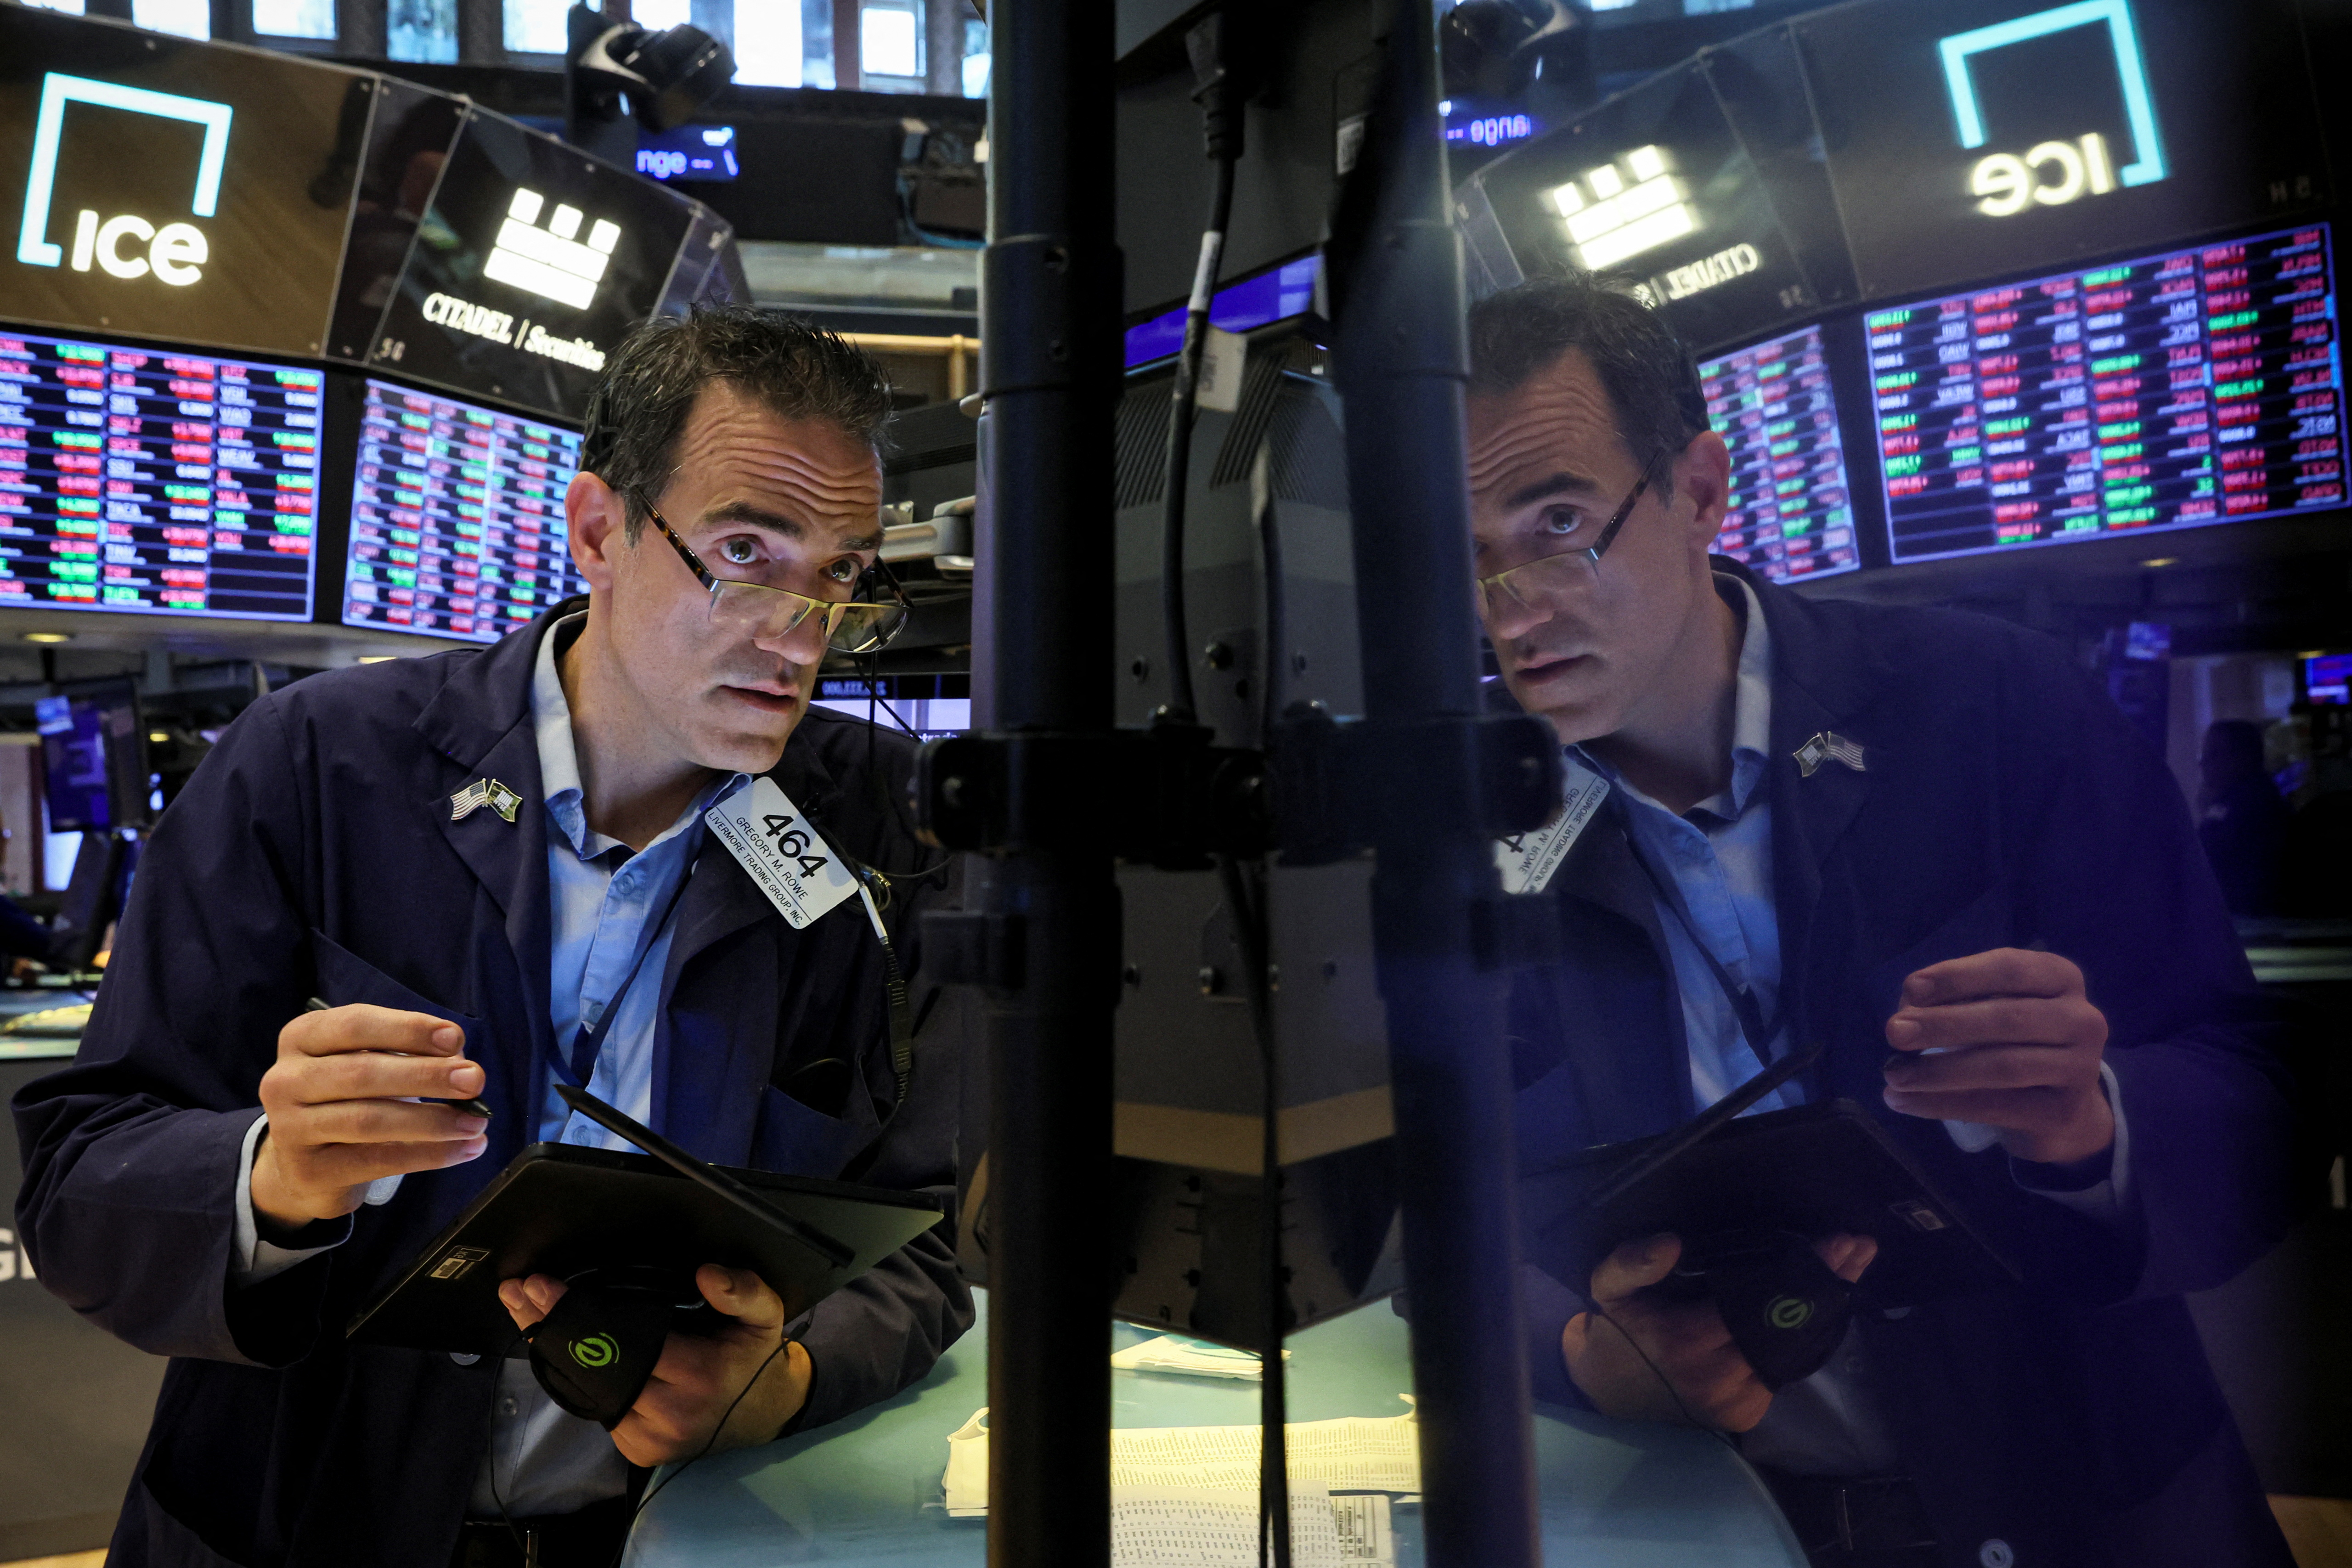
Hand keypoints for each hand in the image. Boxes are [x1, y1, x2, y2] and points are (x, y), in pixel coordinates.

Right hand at [249, 1004, 489, 1228]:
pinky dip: (427, 1155)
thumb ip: (405, 1055)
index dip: (408, 1029)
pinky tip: (463, 1149)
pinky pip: (377, 1160)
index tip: (454, 1038)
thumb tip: (460, 1062)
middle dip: (427, 1075)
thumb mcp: (366, 1064)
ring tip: (476, 1122)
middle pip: (363, 1072)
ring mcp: (290, 1128)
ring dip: (433, 1120)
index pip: (356, 1024)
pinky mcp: (309, 1172)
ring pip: (370, 1120)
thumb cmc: (346, 1099)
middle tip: (474, 1080)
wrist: (301, 1165)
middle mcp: (286, 1079)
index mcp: (302, 1038)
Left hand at [500, 1265, 812, 1465]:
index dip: (578, 1313)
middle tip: (518, 1292)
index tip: (541, 1284)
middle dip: (551, 1325)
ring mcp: (650, 1439)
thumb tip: (705, 1273)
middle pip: (593, 1367)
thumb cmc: (755, 1356)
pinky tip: (557, 1346)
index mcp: (698, 1375)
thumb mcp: (765, 1315)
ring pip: (588, 1391)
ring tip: (525, 1312)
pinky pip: (598, 1408)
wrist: (765, 1415)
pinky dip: (577, 1378)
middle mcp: (669, 1414)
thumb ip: (744, 1290)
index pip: (624, 1341)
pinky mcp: (639, 1451)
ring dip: (554, 1351)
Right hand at [1561, 1231, 1876, 1430]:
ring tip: (1848, 1268)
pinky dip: (1800, 1337)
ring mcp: (1736, 1402)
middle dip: (1827, 1284)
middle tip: (1859, 1248)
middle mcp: (1719, 1377)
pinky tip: (1818, 1305)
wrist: (1606, 1390)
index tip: (1840, 1243)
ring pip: (1792, 1349)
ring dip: (1822, 1310)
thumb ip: (1631, 1262)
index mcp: (1686, 1340)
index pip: (1760, 1301)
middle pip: (1788, 1325)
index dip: (1803, 1273)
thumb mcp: (1606, 1286)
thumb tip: (1673, 1243)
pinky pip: (1782, 1368)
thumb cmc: (1614, 1329)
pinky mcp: (1746, 1415)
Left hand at [1883, 948, 2112, 1164]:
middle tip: (1893, 1032)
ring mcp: (2081, 1067)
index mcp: (2062, 978)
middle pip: (2005, 1018)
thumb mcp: (1993, 1008)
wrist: (2062, 1108)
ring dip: (1937, 1070)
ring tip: (1893, 1073)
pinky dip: (1942, 1103)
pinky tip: (1903, 1101)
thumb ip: (1956, 1000)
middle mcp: (2082, 1018)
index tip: (1911, 989)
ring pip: (2001, 1065)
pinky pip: (1995, 1106)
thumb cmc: (2016, 1041)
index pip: (2009, 968)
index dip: (1958, 976)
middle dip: (1942, 1024)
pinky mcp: (2064, 1111)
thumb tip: (1907, 1012)